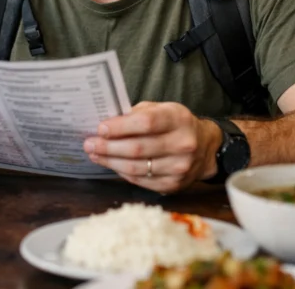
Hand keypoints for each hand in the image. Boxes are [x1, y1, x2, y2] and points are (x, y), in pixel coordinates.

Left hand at [84, 102, 221, 193]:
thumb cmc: (176, 124)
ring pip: (136, 168)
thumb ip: (137, 114)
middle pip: (137, 149)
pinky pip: (141, 181)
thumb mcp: (162, 109)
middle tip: (89, 144)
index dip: (120, 127)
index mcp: (178, 119)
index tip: (100, 128)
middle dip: (108, 147)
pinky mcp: (174, 185)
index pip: (145, 123)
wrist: (205, 147)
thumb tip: (107, 124)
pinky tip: (112, 165)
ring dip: (111, 162)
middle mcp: (182, 144)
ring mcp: (179, 167)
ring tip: (95, 155)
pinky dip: (122, 173)